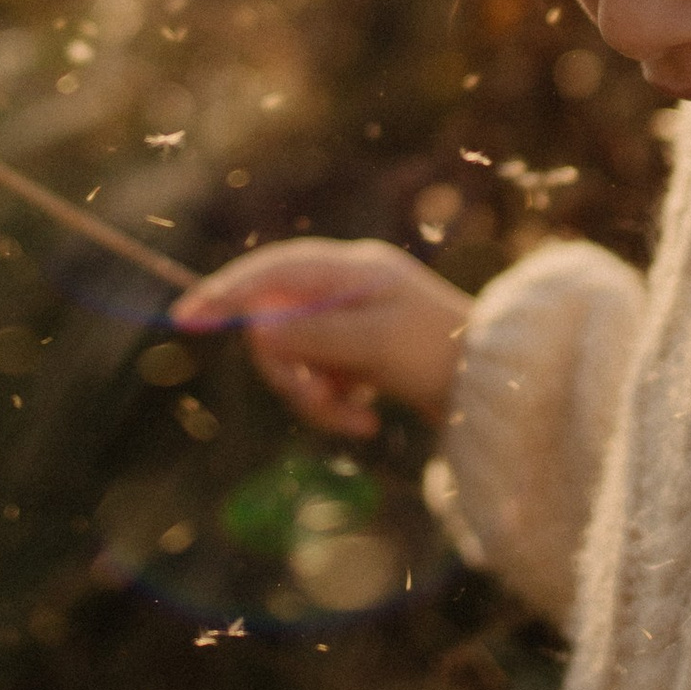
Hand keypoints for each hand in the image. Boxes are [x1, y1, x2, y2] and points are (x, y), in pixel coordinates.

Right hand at [170, 238, 469, 438]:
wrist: (505, 392)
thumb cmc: (443, 356)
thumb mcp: (375, 345)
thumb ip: (312, 334)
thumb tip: (256, 328)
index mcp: (353, 268)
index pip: (273, 271)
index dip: (227, 291)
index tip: (186, 315)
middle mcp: (350, 287)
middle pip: (279, 324)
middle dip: (290, 372)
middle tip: (320, 403)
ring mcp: (357, 321)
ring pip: (298, 357)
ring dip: (316, 397)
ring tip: (356, 421)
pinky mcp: (364, 355)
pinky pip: (323, 378)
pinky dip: (335, 403)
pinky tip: (367, 419)